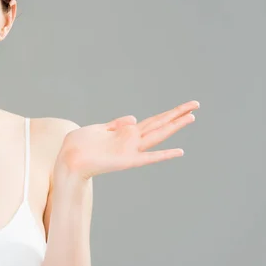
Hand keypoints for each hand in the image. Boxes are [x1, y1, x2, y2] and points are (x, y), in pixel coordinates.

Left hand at [57, 100, 199, 179]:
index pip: (152, 121)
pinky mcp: (126, 160)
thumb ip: (116, 124)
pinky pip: (148, 157)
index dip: (168, 114)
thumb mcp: (98, 129)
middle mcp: (131, 140)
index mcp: (125, 132)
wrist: (68, 159)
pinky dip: (164, 155)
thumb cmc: (79, 145)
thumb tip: (134, 117)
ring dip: (174, 126)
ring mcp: (131, 150)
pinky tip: (179, 151)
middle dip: (177, 115)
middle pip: (159, 124)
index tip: (185, 107)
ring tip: (192, 117)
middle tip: (197, 105)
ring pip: (157, 135)